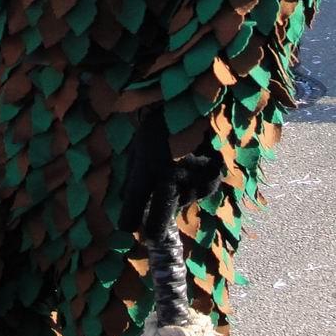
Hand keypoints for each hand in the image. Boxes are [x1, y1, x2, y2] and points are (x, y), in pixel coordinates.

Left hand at [119, 108, 222, 240]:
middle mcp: (170, 183)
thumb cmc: (164, 121)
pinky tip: (194, 164)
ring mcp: (192, 184)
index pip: (131, 215)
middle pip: (158, 226)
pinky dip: (194, 186)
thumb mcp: (140, 142)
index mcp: (147, 172)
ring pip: (180, 204)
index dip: (129, 223)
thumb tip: (123, 198)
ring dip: (177, 195)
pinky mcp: (213, 182)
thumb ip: (131, 174)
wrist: (202, 103)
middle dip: (153, 230)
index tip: (129, 226)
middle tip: (151, 233)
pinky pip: (198, 194)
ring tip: (178, 166)